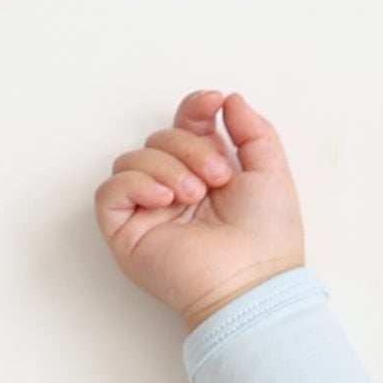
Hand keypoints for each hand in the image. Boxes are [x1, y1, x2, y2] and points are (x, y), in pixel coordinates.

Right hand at [94, 88, 307, 328]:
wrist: (252, 282)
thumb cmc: (267, 241)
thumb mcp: (271, 172)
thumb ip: (253, 131)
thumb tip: (230, 100)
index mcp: (207, 174)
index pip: (185, 127)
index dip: (194, 109)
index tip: (212, 103)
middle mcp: (175, 190)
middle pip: (159, 139)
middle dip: (189, 147)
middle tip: (218, 178)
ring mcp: (150, 211)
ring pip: (133, 158)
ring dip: (166, 167)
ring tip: (194, 194)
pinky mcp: (127, 232)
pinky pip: (111, 190)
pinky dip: (135, 184)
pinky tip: (165, 198)